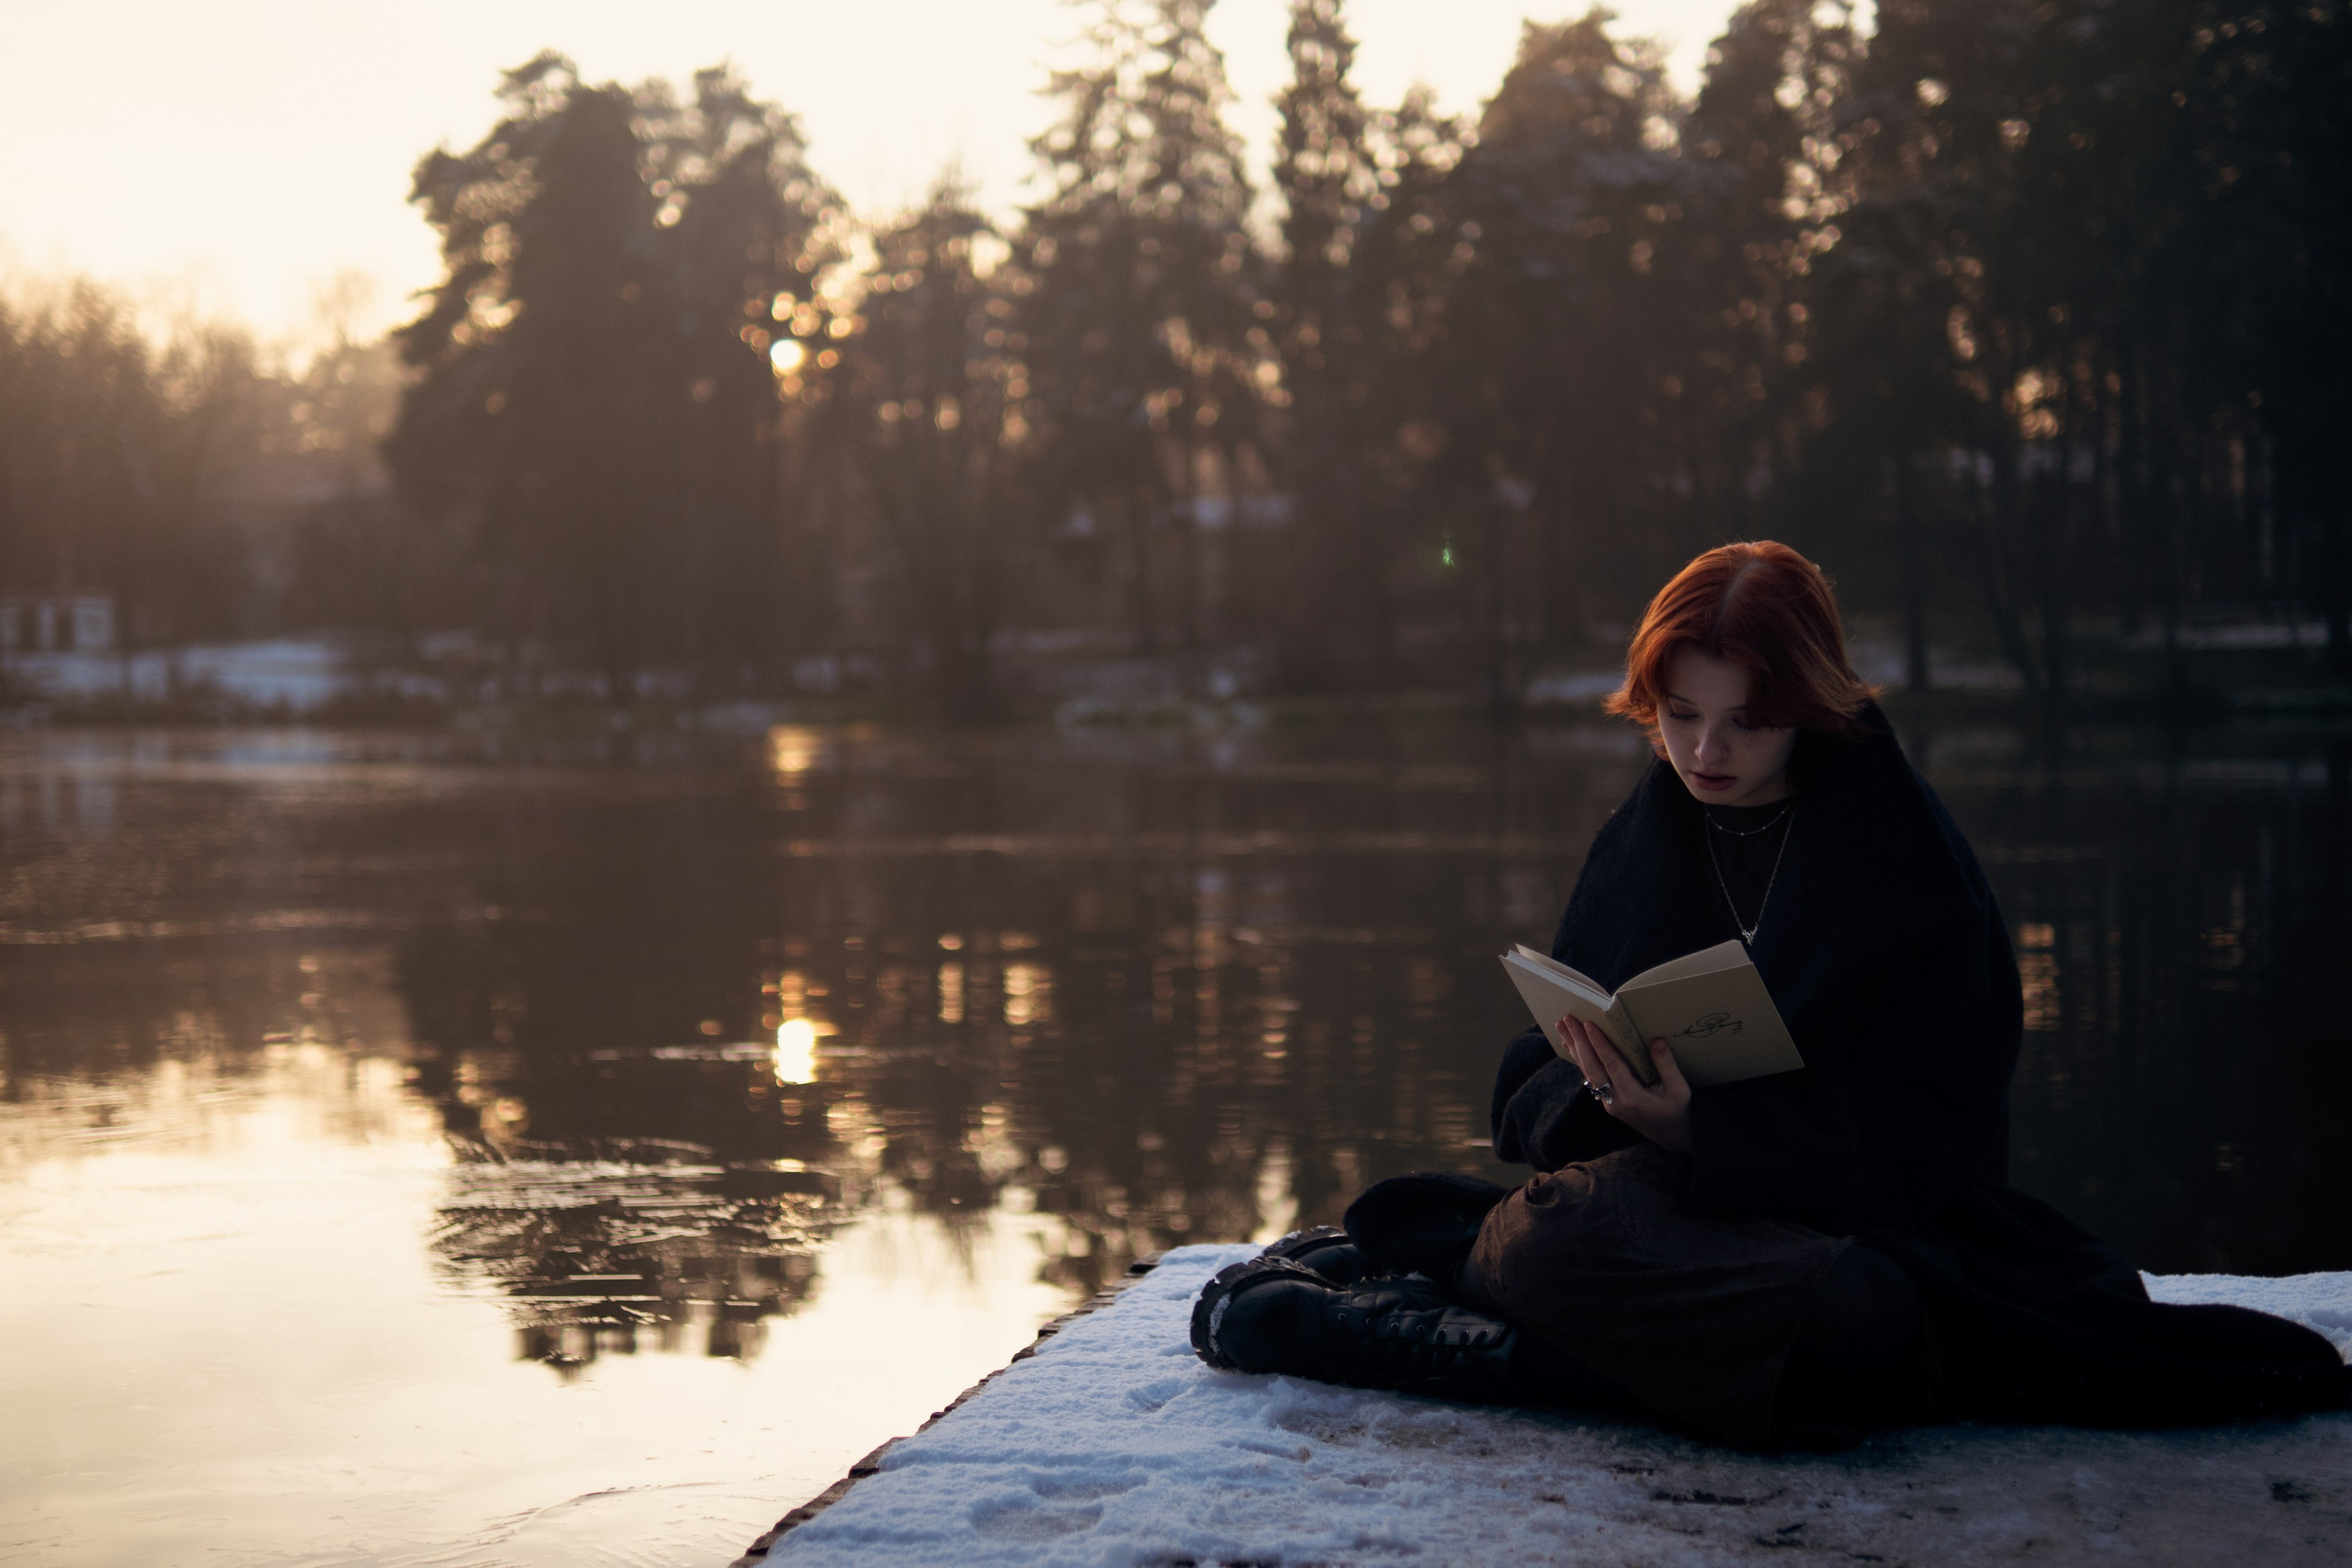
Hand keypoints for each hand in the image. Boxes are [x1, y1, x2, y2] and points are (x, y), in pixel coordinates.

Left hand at [1559, 1015, 1693, 1154]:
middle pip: (1592, 1068)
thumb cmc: (1678, 1112)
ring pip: (1587, 1072)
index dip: (1600, 1045)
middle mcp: (1615, 1101)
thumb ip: (1667, 1066)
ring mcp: (1608, 1103)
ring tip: (1562, 1026)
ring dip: (1574, 1048)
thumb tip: (1656, 1040)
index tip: (1588, 1024)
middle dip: (1579, 1042)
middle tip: (1567, 1019)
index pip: (1612, 1066)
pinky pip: (1591, 1077)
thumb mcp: (1680, 1090)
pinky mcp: (1607, 1101)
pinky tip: (1571, 1045)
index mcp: (1633, 1098)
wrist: (1671, 1138)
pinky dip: (1580, 1059)